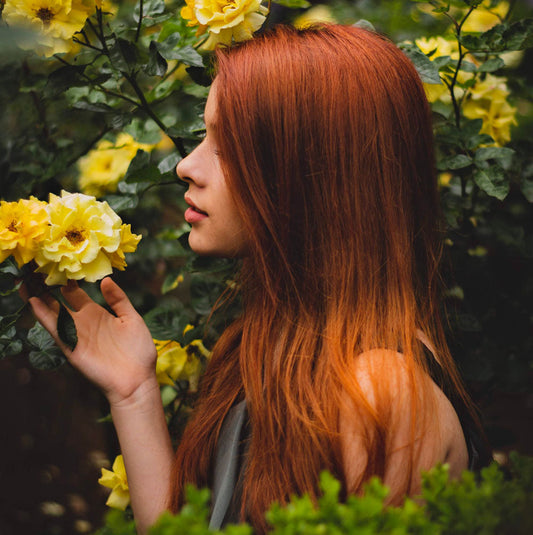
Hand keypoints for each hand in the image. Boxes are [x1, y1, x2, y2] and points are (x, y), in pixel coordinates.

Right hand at [27, 277, 157, 406]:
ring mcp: (76, 335)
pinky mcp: (72, 348)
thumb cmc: (138, 350)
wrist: (138, 379)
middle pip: (59, 301)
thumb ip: (119, 300)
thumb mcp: (132, 318)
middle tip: (35, 268)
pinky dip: (45, 316)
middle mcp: (83, 322)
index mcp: (97, 313)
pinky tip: (35, 302)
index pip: (75, 293)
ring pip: (53, 313)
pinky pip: (56, 330)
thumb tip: (106, 279)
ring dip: (39, 299)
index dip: (67, 280)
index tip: (59, 263)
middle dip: (47, 287)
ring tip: (26, 282)